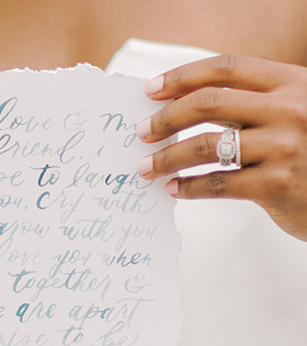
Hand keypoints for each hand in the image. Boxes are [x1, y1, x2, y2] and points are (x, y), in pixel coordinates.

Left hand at [136, 54, 306, 240]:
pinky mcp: (278, 185)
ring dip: (166, 158)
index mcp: (292, 83)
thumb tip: (180, 105)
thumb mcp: (293, 112)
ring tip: (146, 167)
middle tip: (142, 133)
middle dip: (166, 118)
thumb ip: (253, 104)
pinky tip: (174, 189)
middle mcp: (290, 110)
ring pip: (205, 146)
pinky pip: (217, 183)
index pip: (226, 68)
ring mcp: (285, 147)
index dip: (183, 76)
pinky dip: (188, 187)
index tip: (150, 90)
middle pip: (208, 103)